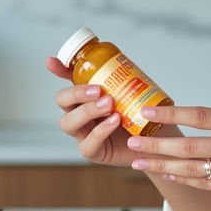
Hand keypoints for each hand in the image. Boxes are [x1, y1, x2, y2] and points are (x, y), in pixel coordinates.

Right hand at [46, 56, 179, 166]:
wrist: (158, 140)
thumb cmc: (143, 116)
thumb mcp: (136, 91)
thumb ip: (125, 78)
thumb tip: (118, 59)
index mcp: (88, 97)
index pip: (69, 80)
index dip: (59, 70)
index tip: (52, 61)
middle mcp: (81, 114)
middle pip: (62, 101)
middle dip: (76, 93)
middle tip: (98, 89)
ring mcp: (84, 134)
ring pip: (68, 122)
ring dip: (87, 111)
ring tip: (109, 104)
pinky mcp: (93, 151)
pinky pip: (88, 144)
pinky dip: (101, 131)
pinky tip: (114, 121)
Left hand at [124, 104, 210, 198]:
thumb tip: (189, 119)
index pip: (199, 115)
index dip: (170, 115)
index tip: (146, 113)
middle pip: (189, 145)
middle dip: (156, 145)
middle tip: (132, 142)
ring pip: (192, 168)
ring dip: (162, 165)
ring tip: (140, 162)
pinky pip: (205, 183)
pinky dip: (183, 179)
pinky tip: (167, 173)